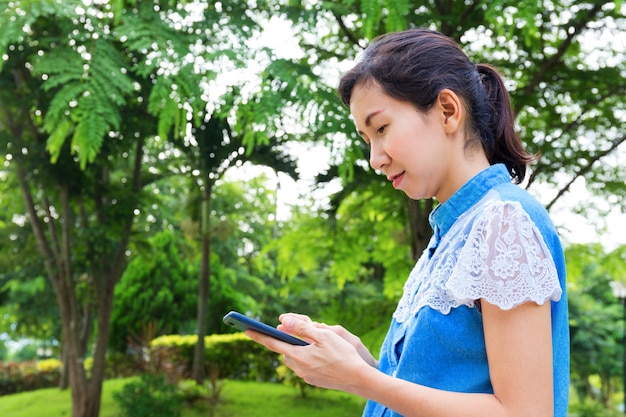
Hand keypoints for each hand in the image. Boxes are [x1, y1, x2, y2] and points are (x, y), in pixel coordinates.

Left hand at [245, 313, 375, 390]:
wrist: (358, 379)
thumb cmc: (342, 354)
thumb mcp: (323, 335)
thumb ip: (301, 328)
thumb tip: (282, 321)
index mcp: (298, 355)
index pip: (272, 343)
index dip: (258, 335)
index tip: (246, 329)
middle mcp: (298, 367)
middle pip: (285, 350)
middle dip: (288, 341)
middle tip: (301, 332)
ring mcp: (305, 376)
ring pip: (295, 359)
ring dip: (299, 350)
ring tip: (316, 344)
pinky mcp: (313, 380)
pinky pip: (304, 366)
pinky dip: (308, 358)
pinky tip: (322, 355)